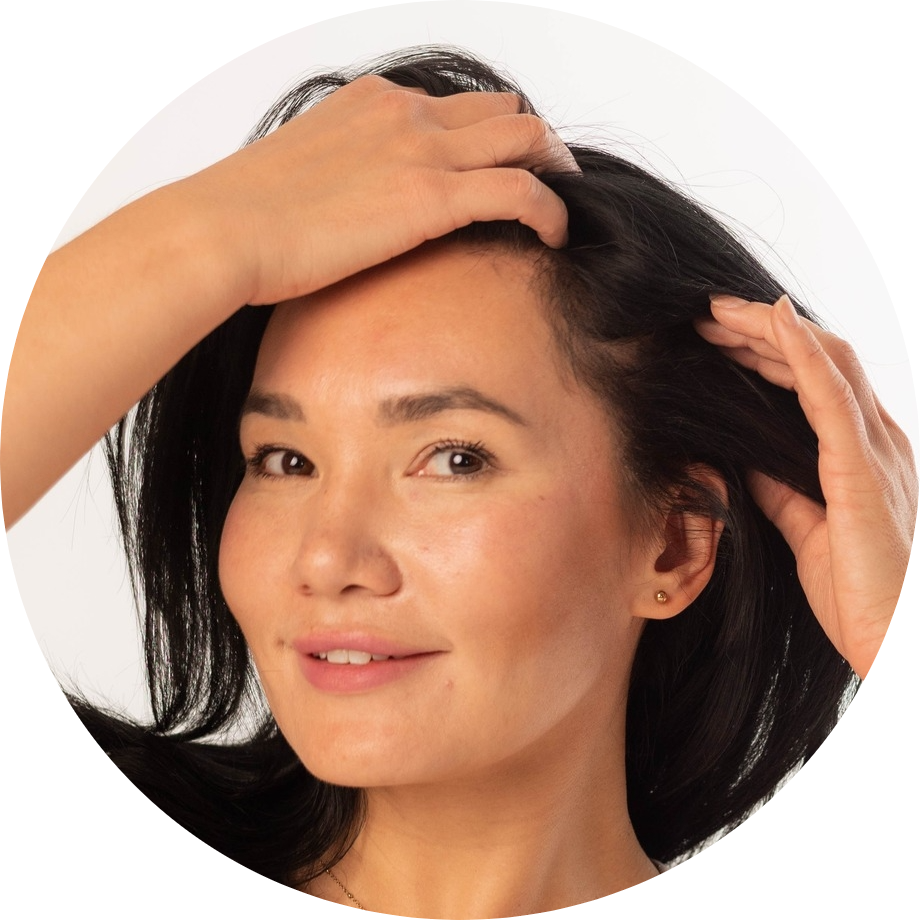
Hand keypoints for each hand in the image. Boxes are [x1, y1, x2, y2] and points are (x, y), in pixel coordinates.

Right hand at [176, 75, 575, 306]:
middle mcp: (404, 112)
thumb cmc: (244, 218)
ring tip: (564, 208)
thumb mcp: (298, 178)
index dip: (489, 137)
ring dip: (555, 168)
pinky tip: (557, 235)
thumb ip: (337, 179)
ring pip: (525, 136)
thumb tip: (344, 212)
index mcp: (372, 104)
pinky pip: (522, 190)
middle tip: (549, 183)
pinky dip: (552, 209)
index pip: (455, 106)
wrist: (220, 232)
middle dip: (534, 143)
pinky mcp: (431, 196)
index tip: (500, 171)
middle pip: (502, 109)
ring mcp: (420, 149)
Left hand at [696, 294, 915, 678]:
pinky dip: (802, 352)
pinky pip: (831, 396)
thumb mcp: (807, 531)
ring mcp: (875, 449)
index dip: (765, 352)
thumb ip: (783, 492)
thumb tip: (748, 462)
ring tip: (719, 311)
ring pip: (823, 362)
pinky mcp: (863, 470)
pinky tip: (773, 320)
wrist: (894, 640)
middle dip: (758, 331)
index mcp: (860, 453)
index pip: (813, 380)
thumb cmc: (859, 593)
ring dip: (768, 330)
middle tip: (706, 316)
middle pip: (816, 359)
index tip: (716, 341)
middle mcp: (875, 439)